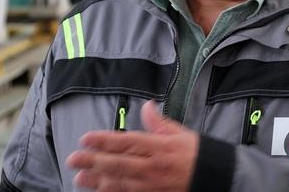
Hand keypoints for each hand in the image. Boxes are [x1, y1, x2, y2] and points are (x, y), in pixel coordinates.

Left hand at [66, 100, 199, 190]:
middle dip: (94, 161)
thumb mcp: (181, 133)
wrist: (215, 178)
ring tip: (80, 177)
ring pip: (120, 183)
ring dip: (98, 181)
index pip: (127, 142)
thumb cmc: (197, 154)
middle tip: (73, 158)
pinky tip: (100, 191)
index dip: (105, 141)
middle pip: (119, 164)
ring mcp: (152, 186)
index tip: (86, 138)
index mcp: (159, 147)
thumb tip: (147, 106)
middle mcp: (153, 167)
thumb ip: (160, 122)